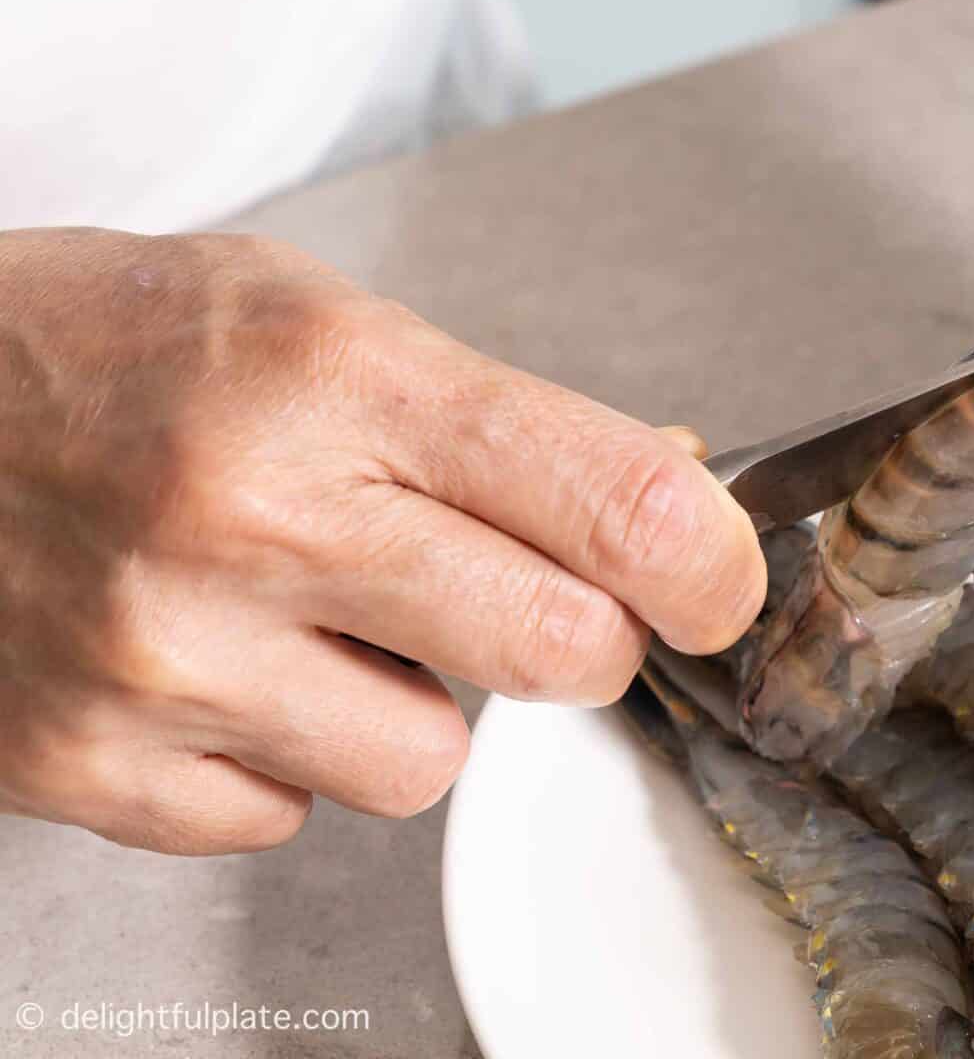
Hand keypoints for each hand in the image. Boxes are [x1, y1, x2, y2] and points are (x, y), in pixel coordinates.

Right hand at [0, 229, 763, 852]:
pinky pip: (292, 820)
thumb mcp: (319, 318)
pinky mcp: (92, 766)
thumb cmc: (113, 351)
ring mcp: (165, 658)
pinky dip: (283, 760)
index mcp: (336, 377)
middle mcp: (252, 520)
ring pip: (432, 763)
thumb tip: (673, 502)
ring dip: (411, 704)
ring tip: (320, 618)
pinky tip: (225, 669)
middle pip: (563, 653)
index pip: (616, 502)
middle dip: (578, 635)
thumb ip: (498, 420)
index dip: (709, 563)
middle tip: (523, 594)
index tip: (715, 584)